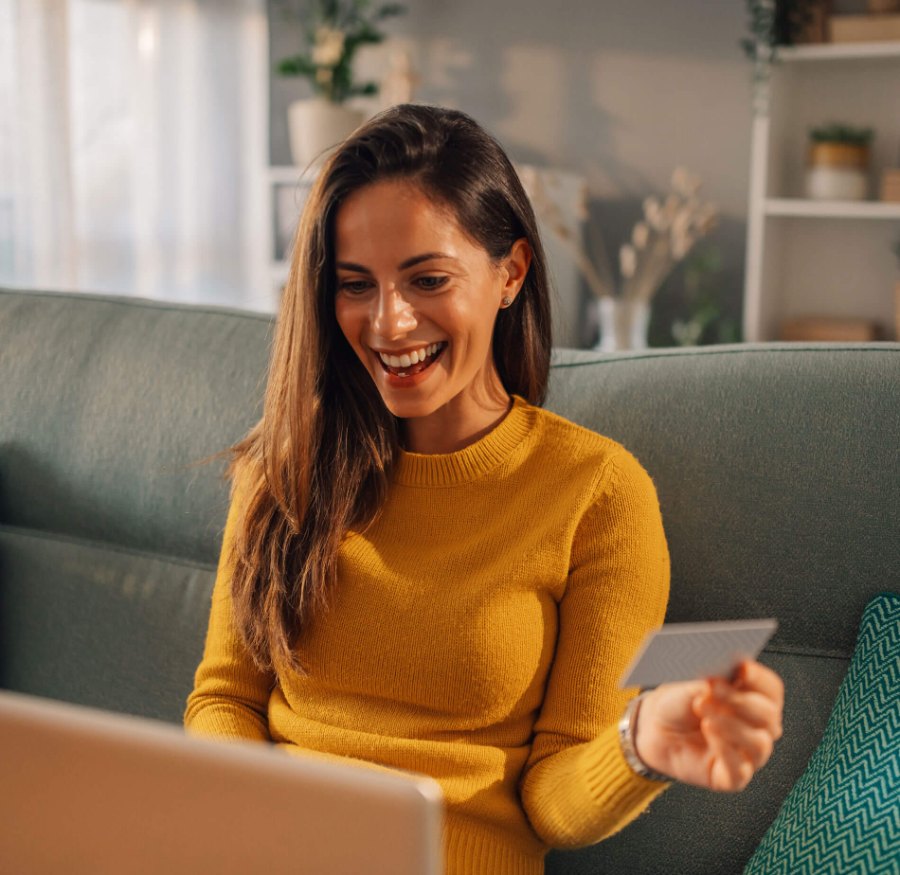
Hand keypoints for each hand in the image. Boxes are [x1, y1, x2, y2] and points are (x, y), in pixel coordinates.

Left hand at [633, 660, 783, 791]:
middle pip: (769, 715)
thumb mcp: (688, 685)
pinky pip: (740, 770)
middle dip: (742, 700)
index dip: (759, 679)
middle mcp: (757, 727)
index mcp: (753, 698)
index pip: (771, 689)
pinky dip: (725, 749)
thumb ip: (706, 682)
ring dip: (732, 725)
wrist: (656, 729)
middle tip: (714, 688)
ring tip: (703, 708)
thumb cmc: (678, 703)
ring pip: (759, 743)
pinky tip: (708, 730)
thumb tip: (717, 680)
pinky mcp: (732, 777)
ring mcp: (747, 754)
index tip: (741, 668)